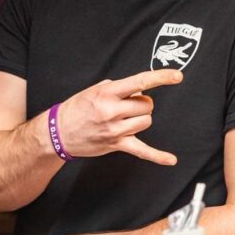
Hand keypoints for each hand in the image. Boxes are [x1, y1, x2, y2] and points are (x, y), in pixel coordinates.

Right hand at [56, 69, 181, 164]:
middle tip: (127, 105)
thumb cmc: (77, 108)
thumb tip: (138, 91)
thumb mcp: (94, 89)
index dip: (160, 77)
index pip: (140, 82)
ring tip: (125, 119)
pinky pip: (142, 151)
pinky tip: (171, 159)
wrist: (58, 132)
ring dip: (141, 118)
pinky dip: (158, 156)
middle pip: (147, 105)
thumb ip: (118, 88)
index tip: (177, 75)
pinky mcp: (116, 145)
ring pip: (147, 121)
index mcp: (107, 93)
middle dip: (141, 103)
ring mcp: (115, 130)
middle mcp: (112, 111)